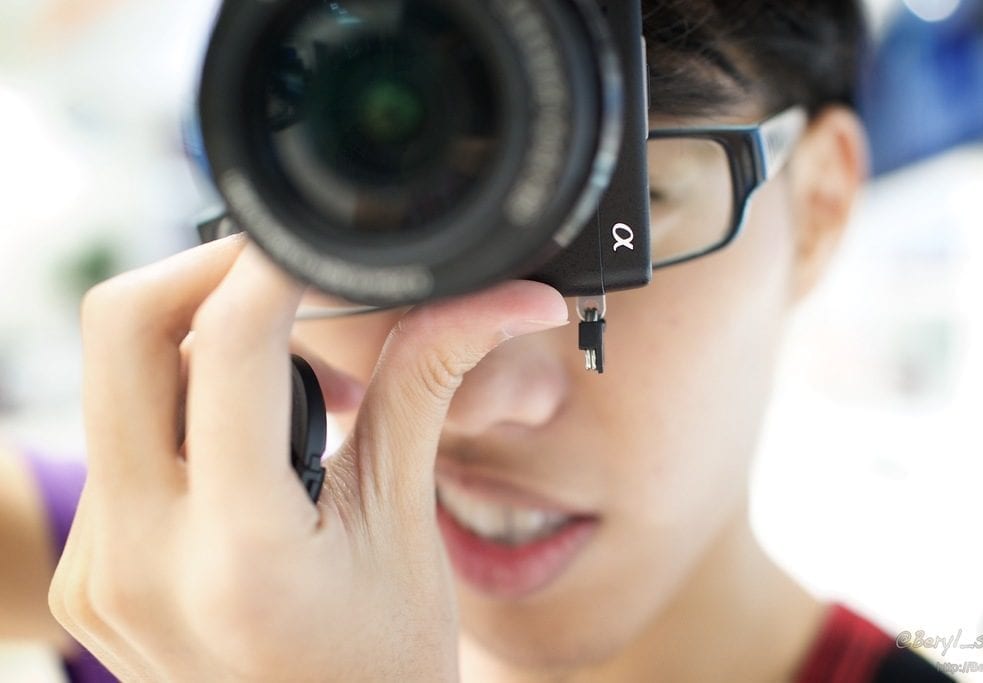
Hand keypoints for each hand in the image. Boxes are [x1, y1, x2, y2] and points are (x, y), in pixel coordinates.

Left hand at [48, 236, 568, 680]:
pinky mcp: (86, 577)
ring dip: (195, 341)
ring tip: (290, 373)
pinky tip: (251, 440)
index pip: (226, 346)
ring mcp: (97, 571)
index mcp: (240, 553)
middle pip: (120, 330)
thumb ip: (428, 390)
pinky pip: (116, 443)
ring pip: (112, 381)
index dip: (275, 264)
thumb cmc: (384, 674)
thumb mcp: (409, 531)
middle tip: (288, 276)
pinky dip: (182, 406)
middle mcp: (140, 559)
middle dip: (205, 271)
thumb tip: (503, 300)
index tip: (317, 240)